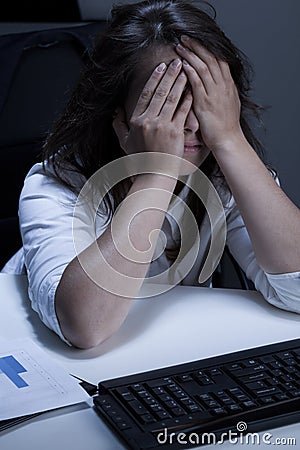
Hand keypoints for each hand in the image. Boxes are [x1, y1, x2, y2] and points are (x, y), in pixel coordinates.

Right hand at [113, 58, 192, 159]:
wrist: (154, 173)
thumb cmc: (141, 159)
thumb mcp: (125, 142)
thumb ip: (119, 125)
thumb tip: (116, 111)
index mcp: (137, 120)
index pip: (146, 94)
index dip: (154, 78)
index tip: (160, 67)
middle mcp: (149, 121)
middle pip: (160, 92)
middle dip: (169, 74)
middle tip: (177, 61)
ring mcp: (163, 126)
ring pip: (172, 99)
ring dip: (179, 82)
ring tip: (186, 70)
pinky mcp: (175, 133)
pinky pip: (182, 112)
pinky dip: (187, 99)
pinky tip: (192, 89)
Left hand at [176, 36, 242, 151]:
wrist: (228, 140)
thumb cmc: (226, 127)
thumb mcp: (229, 104)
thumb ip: (223, 92)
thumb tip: (218, 84)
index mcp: (228, 86)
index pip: (219, 60)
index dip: (207, 49)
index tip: (196, 41)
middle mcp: (223, 86)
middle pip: (210, 59)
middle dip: (197, 46)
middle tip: (185, 38)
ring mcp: (215, 94)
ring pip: (203, 67)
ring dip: (190, 55)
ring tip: (180, 47)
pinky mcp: (206, 103)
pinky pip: (198, 83)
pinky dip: (191, 72)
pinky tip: (183, 65)